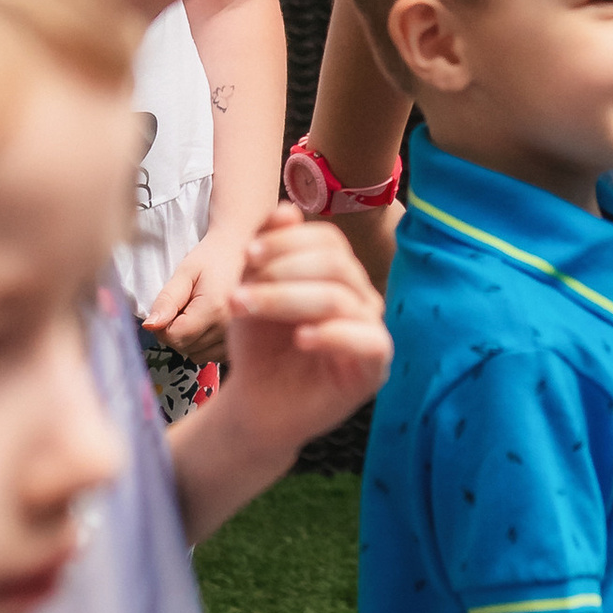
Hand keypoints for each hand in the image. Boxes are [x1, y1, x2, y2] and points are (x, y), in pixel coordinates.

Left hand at [140, 233, 234, 356]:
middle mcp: (230, 328)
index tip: (169, 308)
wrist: (243, 252)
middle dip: (176, 332)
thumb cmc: (213, 258)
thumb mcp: (184, 273)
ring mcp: (238, 337)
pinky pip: (212, 356)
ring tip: (198, 313)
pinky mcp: (242, 342)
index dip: (163, 326)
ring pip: (197, 355)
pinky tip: (208, 324)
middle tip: (184, 306)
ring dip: (190, 340)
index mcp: (214, 309)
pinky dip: (205, 344)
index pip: (175, 338)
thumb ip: (167, 300)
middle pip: (185, 348)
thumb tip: (150, 326)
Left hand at [217, 206, 392, 445]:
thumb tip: (287, 209)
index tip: (247, 255)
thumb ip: (270, 250)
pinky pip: (367, 340)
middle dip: (281, 271)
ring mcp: (371, 330)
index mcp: (340, 275)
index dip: (287, 242)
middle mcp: (362, 298)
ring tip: (243, 309)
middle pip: (334, 264)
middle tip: (238, 292)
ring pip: (338, 297)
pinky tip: (299, 339)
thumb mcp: (255, 289)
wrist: (256, 403)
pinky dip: (331, 335)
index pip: (329, 241)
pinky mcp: (375, 367)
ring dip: (284, 299)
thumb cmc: (259, 345)